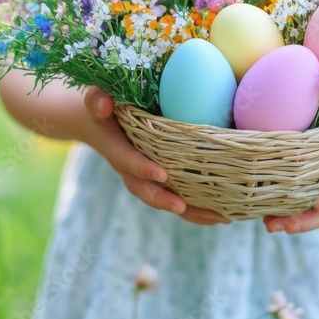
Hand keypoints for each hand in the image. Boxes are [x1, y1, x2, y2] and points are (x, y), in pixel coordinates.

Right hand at [81, 87, 231, 225]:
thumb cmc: (103, 105)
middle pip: (146, 190)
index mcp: (117, 149)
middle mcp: (131, 169)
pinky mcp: (160, 180)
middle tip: (181, 206)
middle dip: (164, 200)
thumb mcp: (95, 100)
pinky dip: (198, 209)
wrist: (99, 123)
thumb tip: (104, 103)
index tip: (161, 175)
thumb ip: (96, 101)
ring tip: (217, 218)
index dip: (142, 169)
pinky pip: (178, 197)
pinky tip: (223, 215)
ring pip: (166, 200)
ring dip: (190, 212)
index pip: (128, 161)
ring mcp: (145, 177)